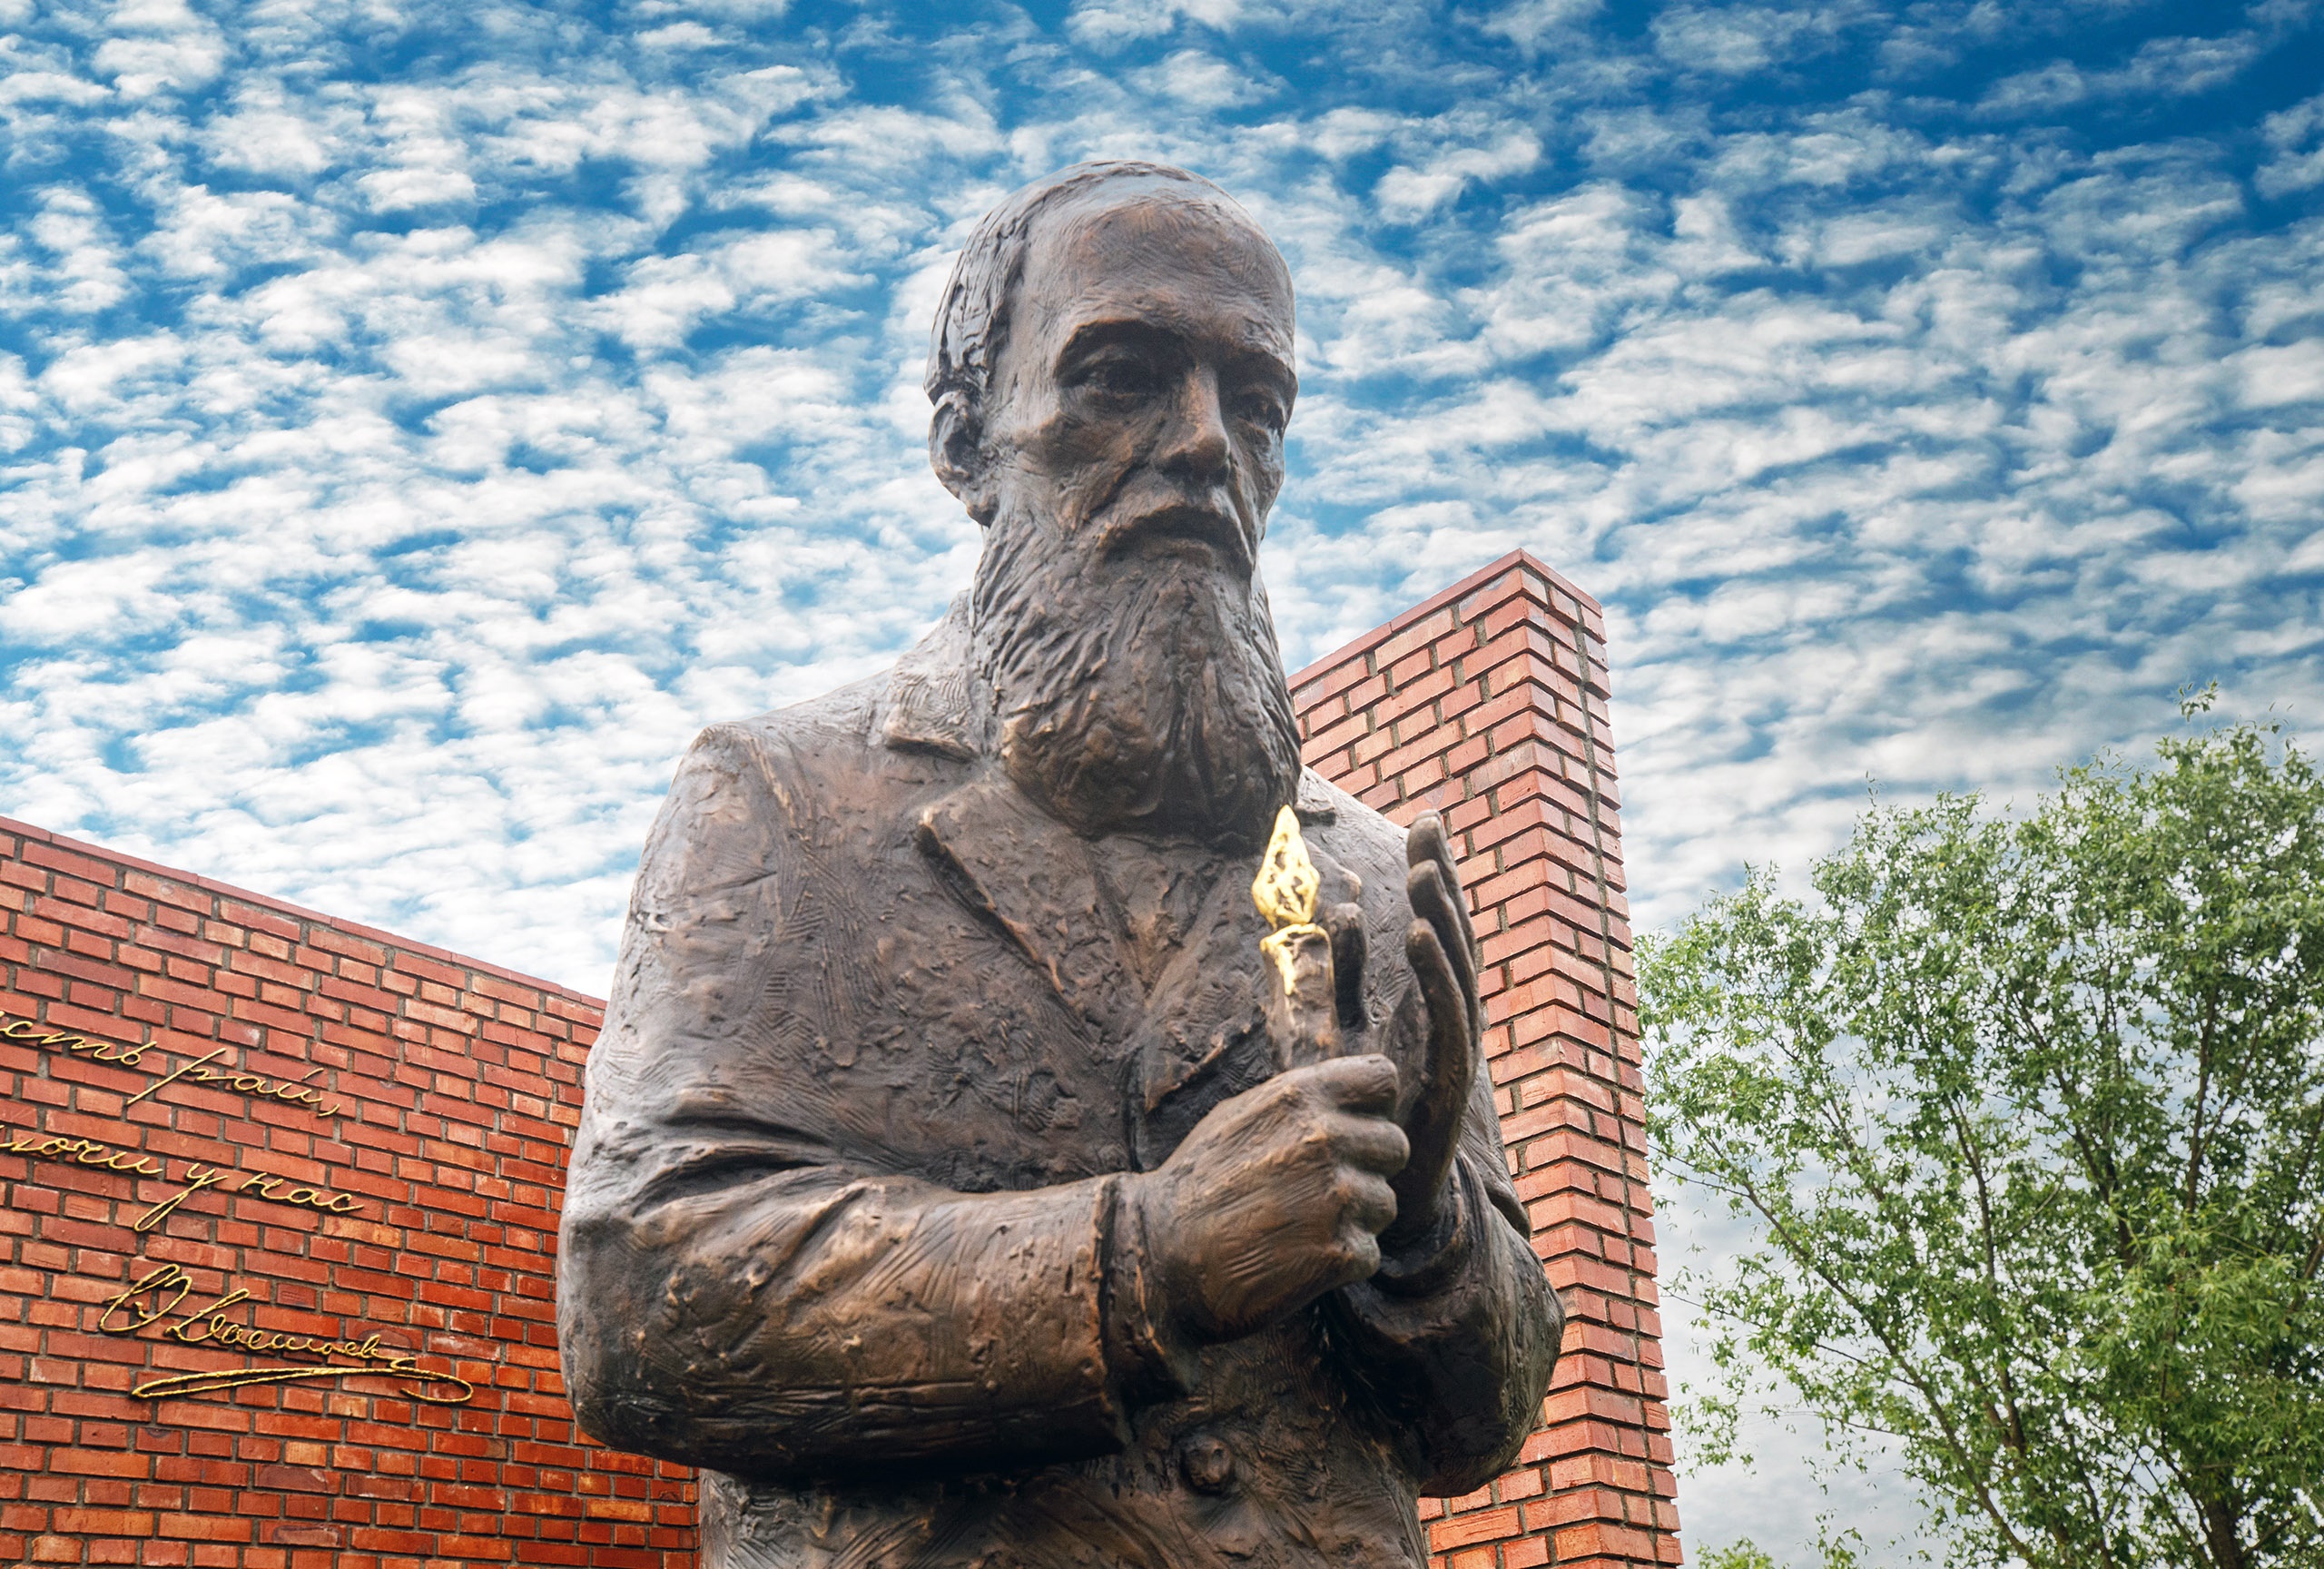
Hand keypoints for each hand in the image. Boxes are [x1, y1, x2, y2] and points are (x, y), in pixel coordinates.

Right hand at [1127, 1055, 1408, 1342]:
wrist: (1159, 1256)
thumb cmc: (1196, 1185)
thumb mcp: (1239, 1116)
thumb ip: (1300, 1103)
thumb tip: (1351, 1098)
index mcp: (1301, 1095)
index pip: (1384, 1080)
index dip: (1371, 1108)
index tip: (1349, 1130)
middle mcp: (1325, 1138)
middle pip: (1395, 1146)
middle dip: (1367, 1168)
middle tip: (1320, 1191)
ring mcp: (1336, 1196)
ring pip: (1385, 1204)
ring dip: (1354, 1219)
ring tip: (1300, 1228)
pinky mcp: (1339, 1253)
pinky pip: (1370, 1253)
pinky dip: (1341, 1261)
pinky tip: (1297, 1259)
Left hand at [1379, 811, 1481, 1251]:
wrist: (1380, 1193)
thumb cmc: (1362, 1110)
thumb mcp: (1336, 1023)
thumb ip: (1339, 968)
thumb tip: (1336, 903)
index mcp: (1430, 999)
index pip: (1437, 922)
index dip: (1435, 871)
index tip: (1424, 819)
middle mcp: (1452, 1016)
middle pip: (1453, 933)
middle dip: (1443, 878)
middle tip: (1429, 825)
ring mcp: (1457, 1046)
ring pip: (1455, 967)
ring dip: (1440, 916)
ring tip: (1420, 871)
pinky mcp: (1449, 1076)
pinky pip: (1446, 1014)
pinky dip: (1433, 972)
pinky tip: (1414, 935)